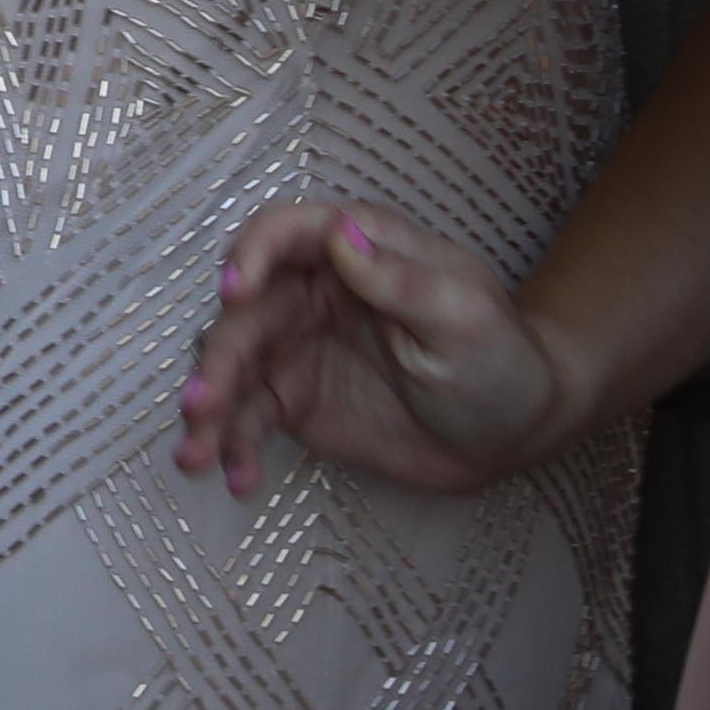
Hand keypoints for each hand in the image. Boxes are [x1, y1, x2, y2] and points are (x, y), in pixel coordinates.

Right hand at [172, 199, 580, 501]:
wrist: (512, 433)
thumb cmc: (502, 360)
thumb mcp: (464, 316)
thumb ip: (401, 278)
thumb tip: (341, 233)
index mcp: (355, 252)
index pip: (285, 234)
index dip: (250, 255)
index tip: (236, 293)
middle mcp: (311, 291)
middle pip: (245, 311)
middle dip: (218, 357)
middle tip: (203, 401)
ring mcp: (297, 346)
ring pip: (233, 364)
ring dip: (209, 405)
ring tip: (196, 452)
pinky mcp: (295, 399)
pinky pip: (250, 415)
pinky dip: (234, 443)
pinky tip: (235, 476)